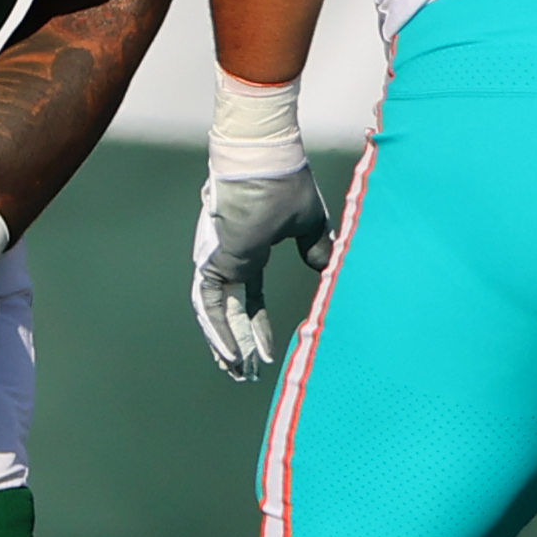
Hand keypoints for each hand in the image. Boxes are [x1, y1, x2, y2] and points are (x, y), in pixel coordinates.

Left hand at [191, 165, 331, 380]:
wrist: (265, 162)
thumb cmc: (287, 185)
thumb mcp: (311, 225)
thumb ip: (317, 249)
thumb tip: (325, 269)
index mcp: (252, 251)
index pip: (251, 298)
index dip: (258, 326)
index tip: (268, 354)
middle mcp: (232, 260)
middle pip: (231, 312)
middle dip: (238, 344)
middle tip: (243, 374)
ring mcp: (221, 261)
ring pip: (218, 313)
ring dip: (226, 344)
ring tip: (236, 372)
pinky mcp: (215, 262)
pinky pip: (211, 305)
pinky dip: (219, 330)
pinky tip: (228, 353)